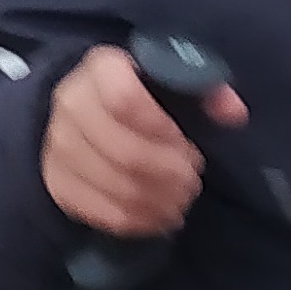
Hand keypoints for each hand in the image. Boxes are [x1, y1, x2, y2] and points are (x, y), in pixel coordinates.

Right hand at [40, 43, 246, 235]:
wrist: (81, 113)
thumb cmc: (139, 95)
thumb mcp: (171, 81)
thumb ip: (206, 91)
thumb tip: (234, 113)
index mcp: (100, 68)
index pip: (123, 99)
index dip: (161, 127)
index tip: (187, 143)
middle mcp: (70, 104)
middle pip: (124, 152)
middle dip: (170, 173)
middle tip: (193, 180)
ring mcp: (58, 147)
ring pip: (116, 186)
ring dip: (158, 201)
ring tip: (181, 200)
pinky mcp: (57, 184)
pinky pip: (102, 212)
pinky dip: (139, 221)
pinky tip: (160, 216)